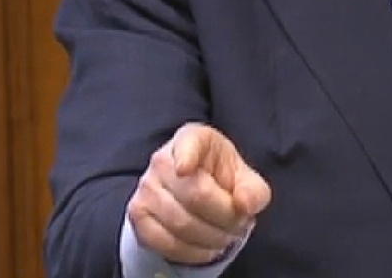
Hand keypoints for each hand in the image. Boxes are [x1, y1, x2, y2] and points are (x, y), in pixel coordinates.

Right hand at [127, 122, 272, 264]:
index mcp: (193, 138)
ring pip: (181, 223)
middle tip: (239, 225)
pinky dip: (191, 252)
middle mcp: (162, 160)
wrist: (195, 192)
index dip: (186, 156)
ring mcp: (146, 188)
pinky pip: (165, 242)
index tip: (185, 169)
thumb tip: (244, 205)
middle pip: (195, 195)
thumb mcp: (245, 178)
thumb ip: (253, 190)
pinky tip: (207, 249)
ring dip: (211, 238)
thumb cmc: (221, 179)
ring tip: (226, 237)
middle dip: (225, 217)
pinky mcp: (138, 215)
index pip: (188, 144)